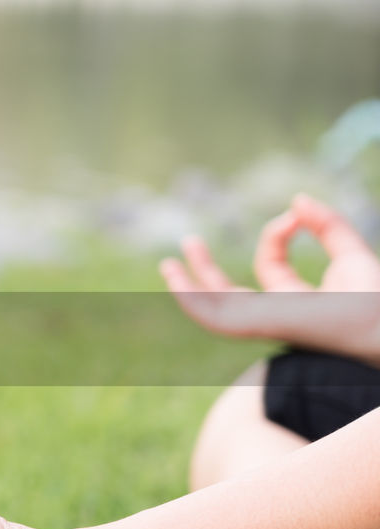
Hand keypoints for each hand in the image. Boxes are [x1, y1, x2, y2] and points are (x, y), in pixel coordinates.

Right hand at [159, 194, 379, 364]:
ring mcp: (259, 321)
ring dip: (187, 284)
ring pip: (212, 306)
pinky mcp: (250, 325)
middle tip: (190, 240)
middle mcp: (273, 313)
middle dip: (207, 269)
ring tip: (169, 261)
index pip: (270, 264)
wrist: (375, 327)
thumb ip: (326, 225)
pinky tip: (174, 277)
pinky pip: (210, 315)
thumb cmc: (374, 300)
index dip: (276, 234)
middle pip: (229, 292)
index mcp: (296, 299)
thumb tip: (297, 201)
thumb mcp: (350, 251)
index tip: (294, 216)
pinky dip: (188, 298)